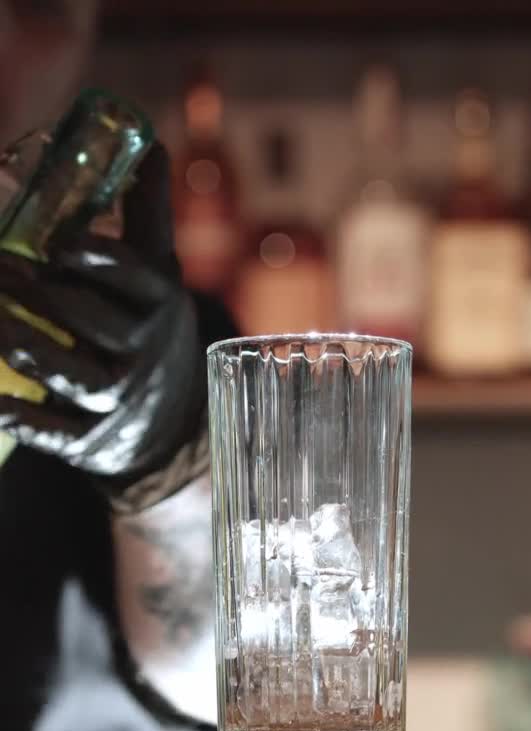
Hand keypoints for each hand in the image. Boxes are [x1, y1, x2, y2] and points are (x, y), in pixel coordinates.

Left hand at [0, 142, 203, 501]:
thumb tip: (149, 145)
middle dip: (34, 293)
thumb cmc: (149, 328)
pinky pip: (53, 430)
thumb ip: (146, 213)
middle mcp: (144, 355)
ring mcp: (118, 402)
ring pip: (66, 371)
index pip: (130, 276)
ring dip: (18, 341)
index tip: (55, 244)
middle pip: (85, 318)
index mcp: (161, 306)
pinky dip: (19, 416)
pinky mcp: (92, 441)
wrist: (168, 421)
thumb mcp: (157, 274)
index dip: (92, 259)